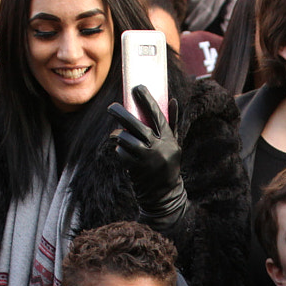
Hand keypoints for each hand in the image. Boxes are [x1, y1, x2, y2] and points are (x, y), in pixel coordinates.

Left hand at [110, 87, 188, 233]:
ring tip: (117, 136)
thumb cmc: (167, 167)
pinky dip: (120, 152)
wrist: (164, 197)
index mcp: (169, 140)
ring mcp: (148, 159)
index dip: (146, 100)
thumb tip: (174, 100)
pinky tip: (124, 155)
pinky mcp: (137, 169)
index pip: (157, 115)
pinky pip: (121, 153)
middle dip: (121, 114)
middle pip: (137, 125)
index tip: (137, 87)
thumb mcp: (174, 146)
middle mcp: (160, 148)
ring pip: (126, 139)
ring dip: (119, 136)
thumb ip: (173, 124)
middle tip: (111, 106)